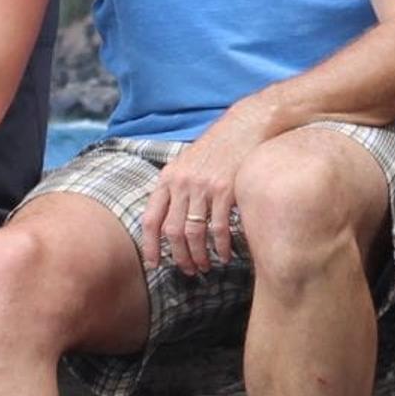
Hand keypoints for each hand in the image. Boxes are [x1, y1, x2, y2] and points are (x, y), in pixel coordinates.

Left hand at [143, 106, 271, 278]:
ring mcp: (203, 187)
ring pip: (194, 233)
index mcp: (168, 178)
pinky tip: (224, 255)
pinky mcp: (226, 190)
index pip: (151, 218)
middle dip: (178, 256)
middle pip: (172, 231)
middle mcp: (182, 183)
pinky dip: (220, 246)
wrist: (245, 126)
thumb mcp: (187, 162)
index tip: (153, 263)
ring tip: (205, 266)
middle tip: (187, 270)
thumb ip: (176, 187)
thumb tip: (169, 218)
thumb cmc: (218, 146)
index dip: (149, 245)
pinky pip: (218, 228)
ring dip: (198, 255)